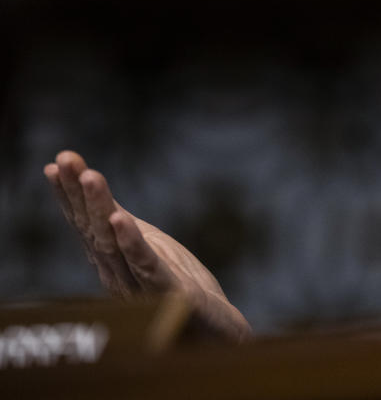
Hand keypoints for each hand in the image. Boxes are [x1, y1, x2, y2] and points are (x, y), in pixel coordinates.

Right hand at [44, 150, 251, 341]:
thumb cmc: (179, 286)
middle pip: (92, 228)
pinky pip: (144, 264)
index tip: (58, 163)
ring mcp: (138, 283)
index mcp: (113, 260)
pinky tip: (121, 220)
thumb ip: (124, 226)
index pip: (86, 223)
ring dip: (100, 208)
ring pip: (113, 242)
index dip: (69, 194)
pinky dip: (131, 241)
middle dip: (77, 193)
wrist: (215, 328)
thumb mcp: (149, 246)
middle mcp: (117, 272)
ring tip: (90, 176)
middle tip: (65, 160)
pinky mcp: (167, 291)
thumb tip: (104, 196)